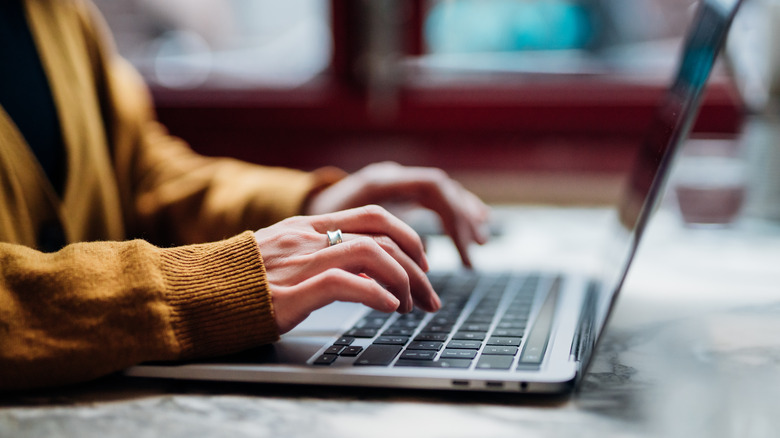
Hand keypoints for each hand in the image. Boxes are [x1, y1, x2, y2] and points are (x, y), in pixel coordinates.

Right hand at [254, 205, 440, 333]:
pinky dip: (376, 295)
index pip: (374, 216)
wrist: (192, 292)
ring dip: (403, 282)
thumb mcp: (282, 255)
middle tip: (429, 293)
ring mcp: (300, 262)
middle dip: (417, 263)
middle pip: (383, 232)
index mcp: (309, 226)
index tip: (421, 264)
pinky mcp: (290, 292)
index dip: (408, 237)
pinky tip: (388, 308)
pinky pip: (346, 283)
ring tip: (410, 306)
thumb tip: (364, 270)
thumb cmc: (238, 280)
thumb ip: (320, 253)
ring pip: (372, 254)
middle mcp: (309, 237)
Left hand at [306, 162, 489, 266]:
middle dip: (462, 222)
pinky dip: (454, 213)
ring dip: (463, 216)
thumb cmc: (310, 229)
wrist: (295, 208)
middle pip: (441, 190)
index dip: (451, 218)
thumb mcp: (334, 240)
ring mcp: (395, 183)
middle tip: (474, 253)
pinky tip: (473, 225)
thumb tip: (396, 283)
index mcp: (378, 181)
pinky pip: (434, 199)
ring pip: (441, 192)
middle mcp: (391, 177)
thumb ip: (365, 253)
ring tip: (481, 241)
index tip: (460, 250)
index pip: (431, 187)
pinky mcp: (396, 194)